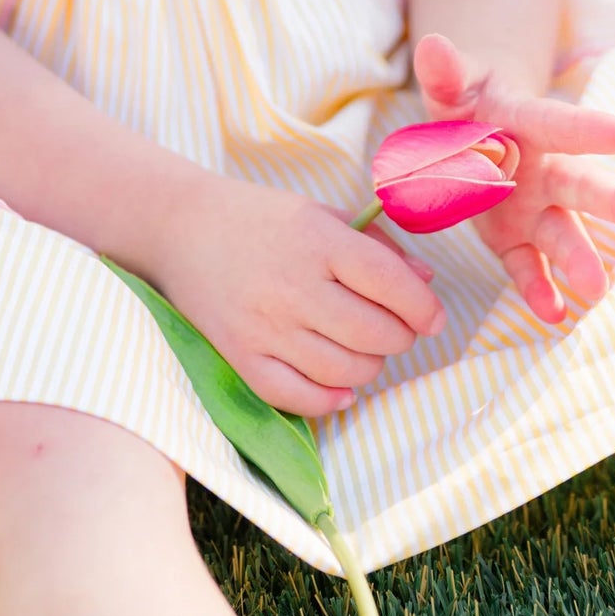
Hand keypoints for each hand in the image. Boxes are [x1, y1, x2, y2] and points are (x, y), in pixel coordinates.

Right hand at [147, 171, 448, 418]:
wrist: (181, 228)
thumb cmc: (261, 219)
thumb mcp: (321, 214)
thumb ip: (376, 247)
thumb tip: (425, 283)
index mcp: (317, 239)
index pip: (389, 283)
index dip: (423, 307)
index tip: (433, 317)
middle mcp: (292, 285)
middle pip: (373, 333)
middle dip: (400, 337)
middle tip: (396, 329)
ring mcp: (264, 326)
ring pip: (344, 371)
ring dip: (369, 367)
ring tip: (364, 349)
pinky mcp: (240, 357)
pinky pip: (298, 398)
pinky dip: (330, 401)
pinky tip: (340, 388)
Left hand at [413, 31, 614, 323]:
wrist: (473, 131)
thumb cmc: (467, 100)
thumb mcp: (452, 84)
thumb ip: (445, 72)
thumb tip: (433, 45)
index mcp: (526, 123)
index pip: (555, 123)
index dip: (584, 128)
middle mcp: (542, 168)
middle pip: (582, 185)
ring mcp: (532, 207)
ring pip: (562, 233)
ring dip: (578, 260)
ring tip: (598, 290)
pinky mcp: (513, 239)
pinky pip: (526, 267)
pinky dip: (537, 289)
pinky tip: (552, 314)